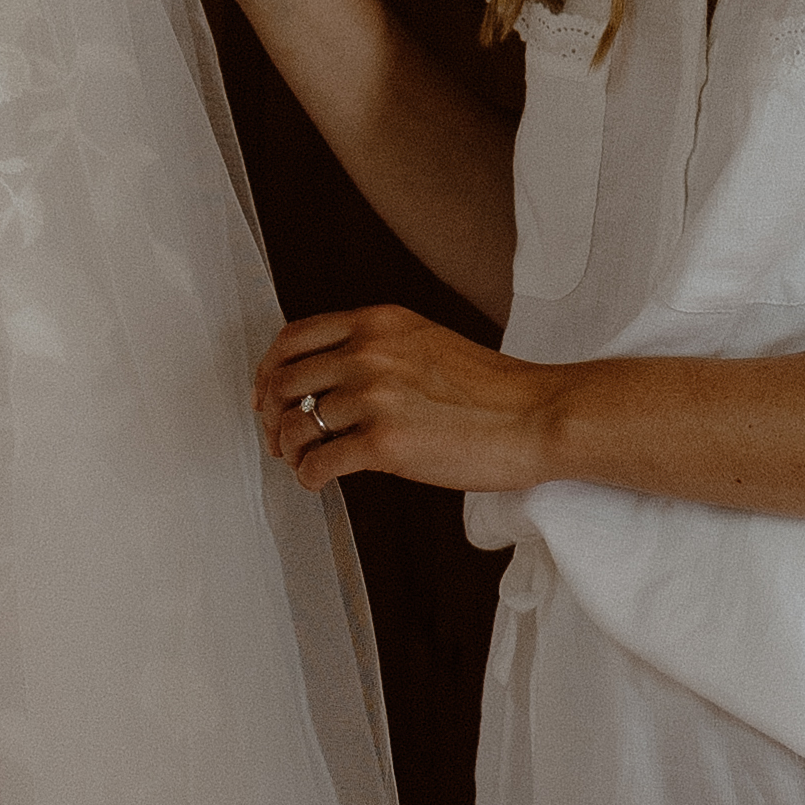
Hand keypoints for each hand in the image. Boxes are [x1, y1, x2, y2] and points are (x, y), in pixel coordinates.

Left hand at [257, 304, 563, 497]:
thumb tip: (331, 379)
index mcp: (378, 323)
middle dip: (271, 416)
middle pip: (285, 382)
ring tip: (301, 462)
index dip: (269, 369)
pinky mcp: (384, 444)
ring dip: (289, 450)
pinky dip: (308, 476)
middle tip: (278, 439)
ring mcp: (374, 397)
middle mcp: (369, 353)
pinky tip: (319, 481)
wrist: (539, 415)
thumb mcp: (427, 343)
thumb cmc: (494, 389)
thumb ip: (379, 349)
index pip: (293, 338)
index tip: (265, 394)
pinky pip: (319, 463)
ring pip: (295, 425)